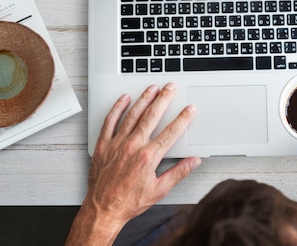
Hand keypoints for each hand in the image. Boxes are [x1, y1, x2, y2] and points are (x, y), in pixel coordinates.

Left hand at [66, 83, 200, 244]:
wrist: (103, 210)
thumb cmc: (129, 202)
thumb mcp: (159, 190)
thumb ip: (178, 173)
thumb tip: (193, 161)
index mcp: (148, 157)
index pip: (171, 132)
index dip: (183, 118)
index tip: (189, 109)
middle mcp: (133, 147)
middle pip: (152, 116)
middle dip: (164, 99)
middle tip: (171, 87)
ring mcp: (117, 144)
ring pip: (132, 115)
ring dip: (144, 99)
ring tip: (152, 88)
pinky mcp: (103, 145)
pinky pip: (110, 121)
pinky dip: (117, 108)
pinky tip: (124, 99)